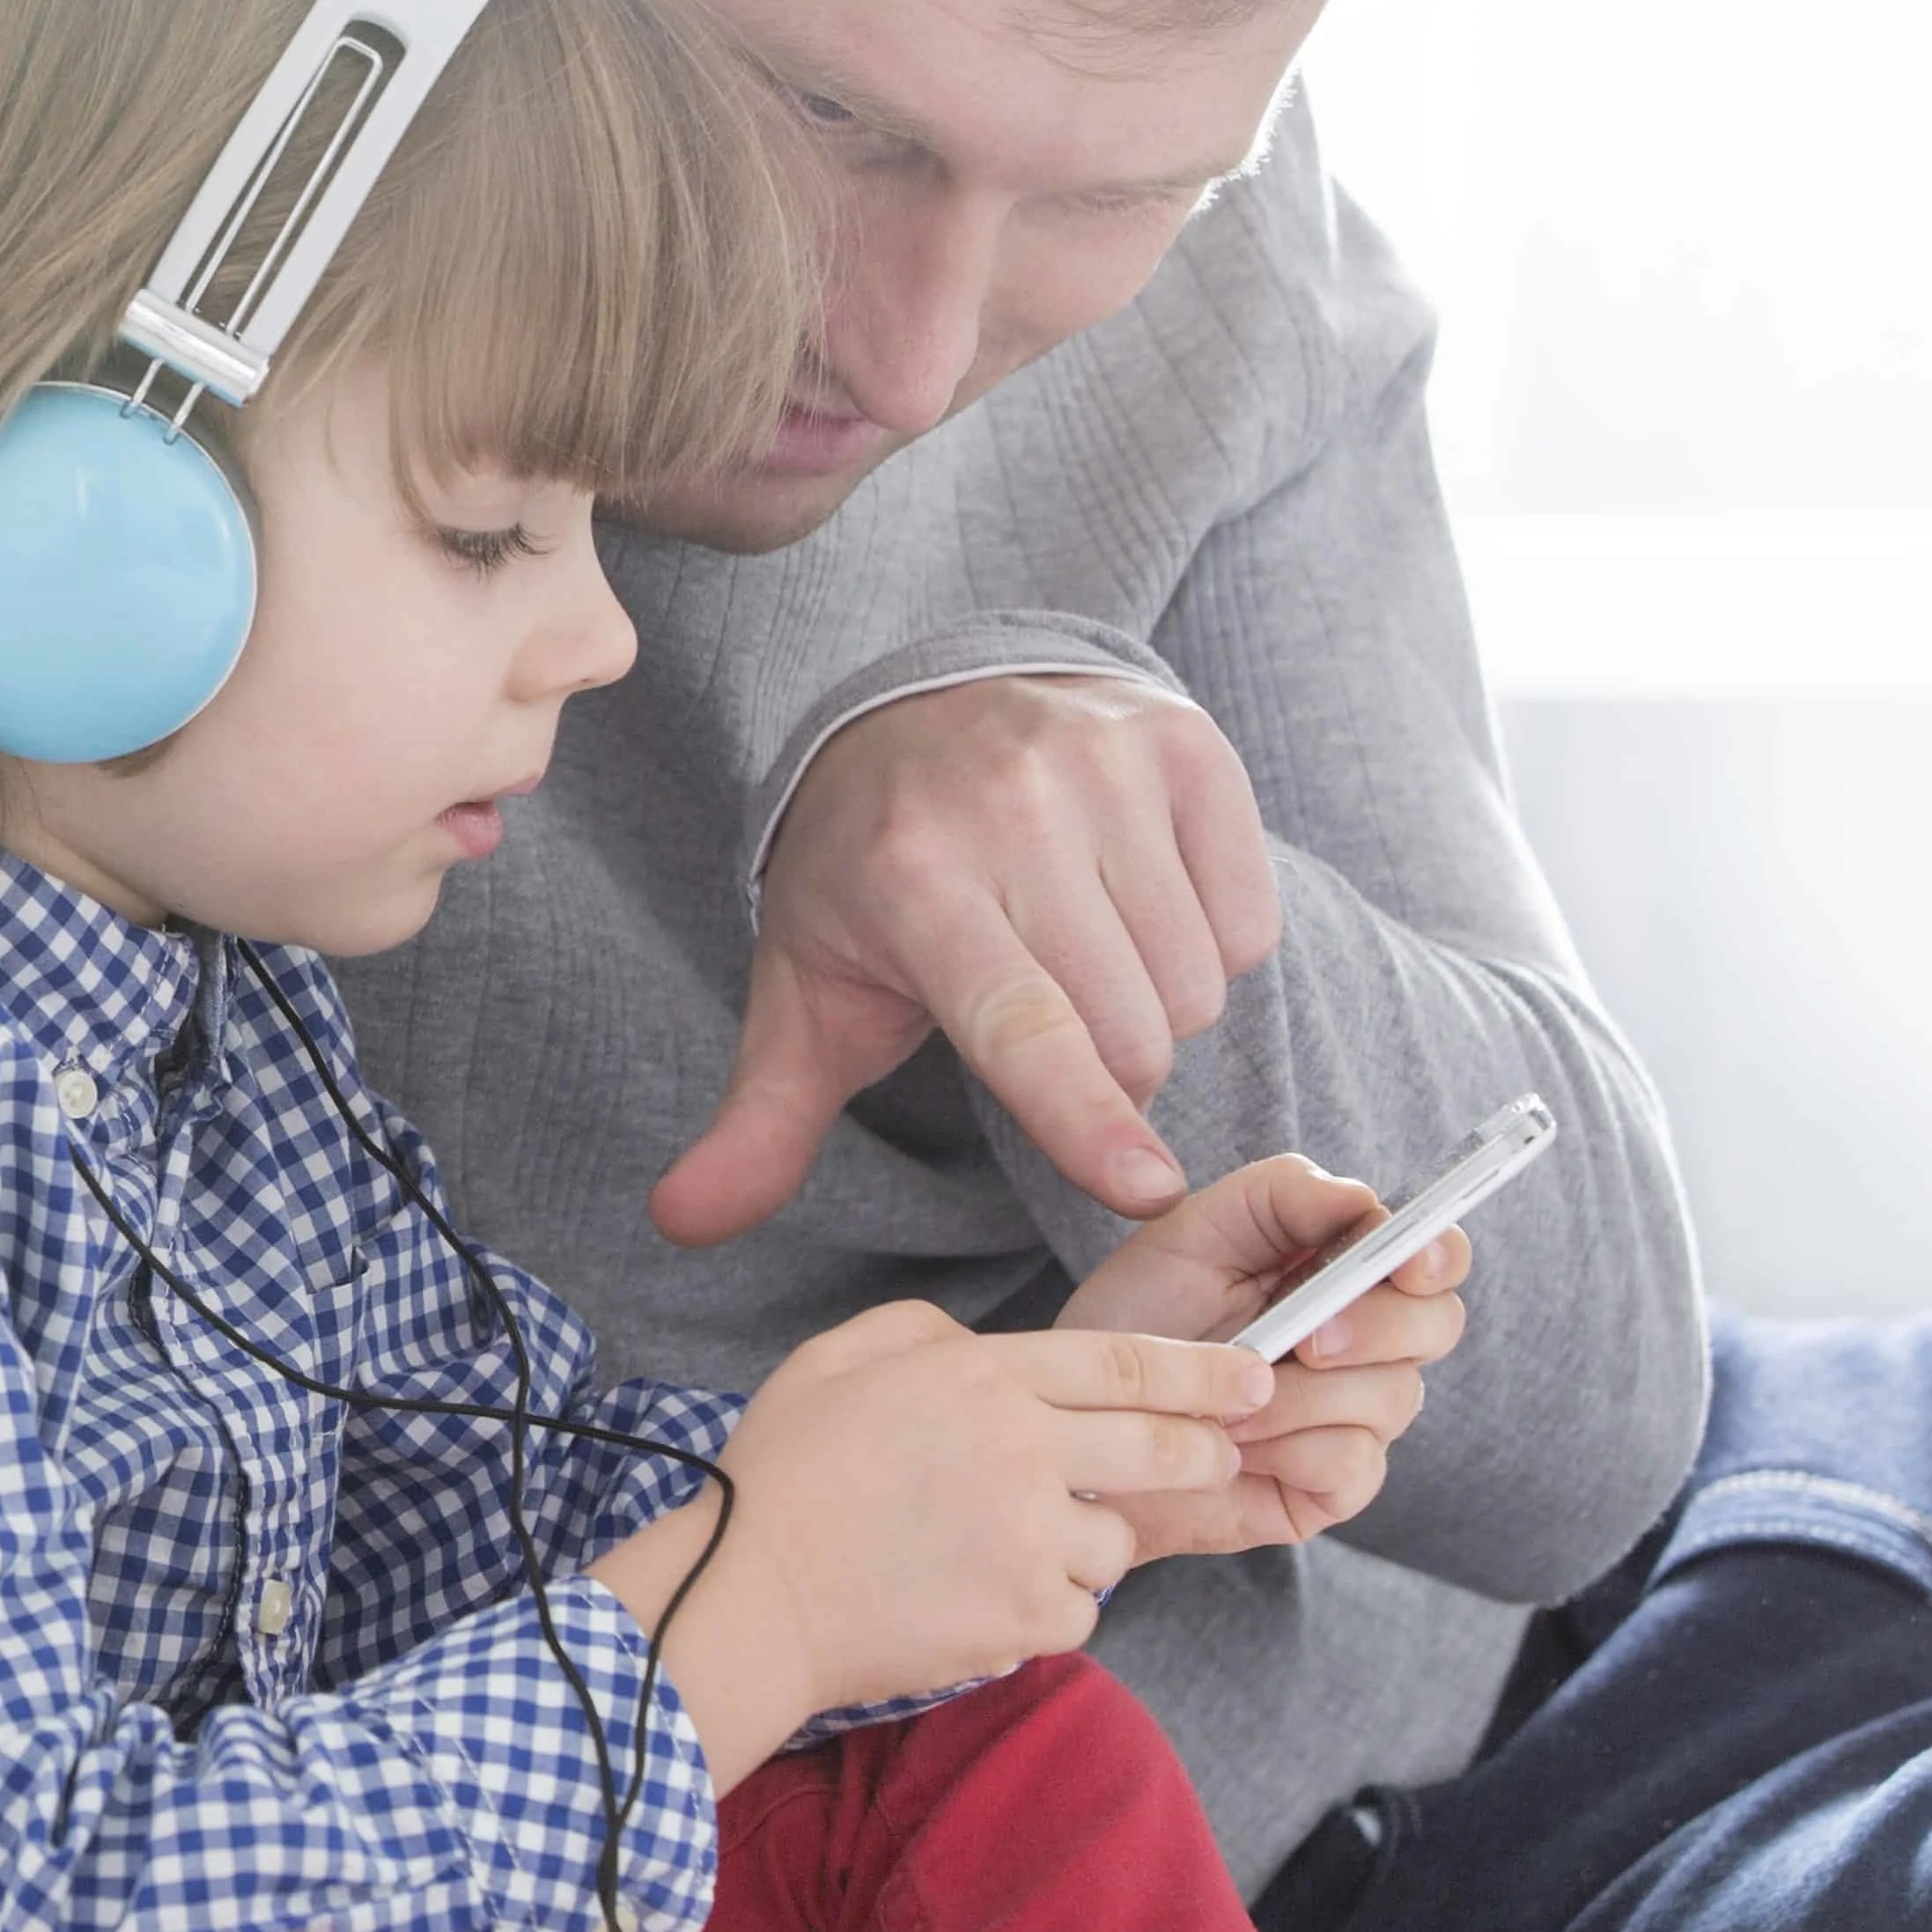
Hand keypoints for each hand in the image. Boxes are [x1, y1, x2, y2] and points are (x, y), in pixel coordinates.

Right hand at [586, 1300, 1269, 1780]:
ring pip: (1122, 1540)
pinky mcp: (1027, 1613)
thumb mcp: (836, 1358)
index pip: (1125, 1360)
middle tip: (1212, 1456)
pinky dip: (1048, 1605)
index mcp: (978, 1376)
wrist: (748, 1595)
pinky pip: (1081, 1609)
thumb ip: (923, 1330)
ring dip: (1090, 1542)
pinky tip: (982, 1595)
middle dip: (1206, 1451)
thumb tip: (980, 1343)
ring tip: (1012, 1547)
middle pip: (1166, 1447)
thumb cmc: (781, 1474)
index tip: (1254, 1376)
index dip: (1205, 1369)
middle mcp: (1021, 1449)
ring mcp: (1031, 1536)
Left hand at [654, 675, 1283, 1248]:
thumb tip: (681, 1225)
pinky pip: (1250, 920)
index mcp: (912, 881)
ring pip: (1198, 984)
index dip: (1082, 1116)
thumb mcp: (804, 991)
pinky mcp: (1184, 745)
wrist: (922, 706)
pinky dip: (1209, 942)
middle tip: (1040, 1019)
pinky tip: (1133, 902)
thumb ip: (761, 1119)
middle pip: (1131, 1031)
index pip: (1019, 1023)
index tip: (1147, 1192)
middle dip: (1105, 1073)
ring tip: (1078, 954)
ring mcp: (1106, 765)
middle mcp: (1013, 809)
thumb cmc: (867, 879)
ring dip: (1157, 1009)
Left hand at [1060, 1151, 1468, 1556]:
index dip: (1437, 1254)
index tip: (1411, 1261)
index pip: (1433, 1255)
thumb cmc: (1139, 1320)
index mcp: (1342, 1272)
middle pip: (1437, 1324)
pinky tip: (1230, 1444)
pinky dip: (1286, 1448)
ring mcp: (1359, 1416)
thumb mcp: (1190, 1235)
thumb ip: (1278, 1198)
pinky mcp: (1336, 1484)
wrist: (1084, 1417)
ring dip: (1298, 1395)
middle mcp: (1370, 1343)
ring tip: (1219, 1399)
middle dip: (1376, 1326)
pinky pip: (1353, 1461)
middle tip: (1305, 1340)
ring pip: (1391, 1396)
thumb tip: (1360, 1199)